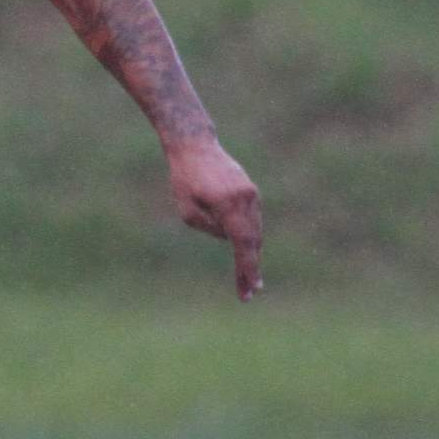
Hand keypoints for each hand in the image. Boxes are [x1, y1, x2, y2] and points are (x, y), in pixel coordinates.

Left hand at [165, 139, 262, 299]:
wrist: (195, 145)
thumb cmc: (184, 177)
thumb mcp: (187, 210)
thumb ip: (209, 228)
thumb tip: (228, 238)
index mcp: (229, 204)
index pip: (243, 244)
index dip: (247, 269)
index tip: (249, 290)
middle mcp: (246, 199)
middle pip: (253, 241)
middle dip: (250, 268)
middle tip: (248, 294)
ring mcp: (251, 193)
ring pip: (254, 230)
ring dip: (251, 254)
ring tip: (247, 280)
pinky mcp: (250, 190)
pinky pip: (252, 219)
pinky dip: (249, 237)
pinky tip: (245, 253)